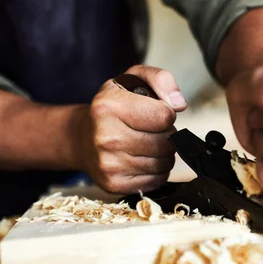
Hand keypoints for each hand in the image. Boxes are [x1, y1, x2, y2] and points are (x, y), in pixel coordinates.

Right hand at [77, 65, 187, 193]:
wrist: (83, 137)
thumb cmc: (113, 108)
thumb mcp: (133, 79)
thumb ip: (161, 79)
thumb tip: (179, 104)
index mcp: (108, 107)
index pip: (164, 116)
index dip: (166, 113)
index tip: (154, 112)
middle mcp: (106, 137)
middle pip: (166, 142)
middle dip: (166, 135)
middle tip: (150, 130)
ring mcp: (109, 164)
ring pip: (164, 163)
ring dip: (162, 154)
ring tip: (146, 143)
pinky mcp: (114, 184)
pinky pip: (157, 180)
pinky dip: (156, 171)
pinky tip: (141, 158)